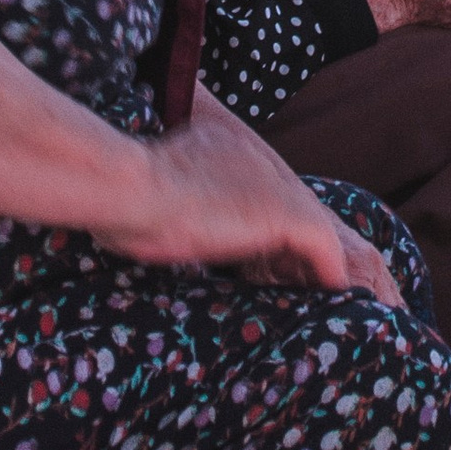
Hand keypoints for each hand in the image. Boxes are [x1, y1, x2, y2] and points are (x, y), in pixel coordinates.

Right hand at [104, 107, 402, 305]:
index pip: (256, 190)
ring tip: (319, 299)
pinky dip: (329, 276)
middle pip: (291, 206)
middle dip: (295, 248)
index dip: (262, 229)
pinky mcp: (285, 213)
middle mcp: (253, 157)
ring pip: (313, 228)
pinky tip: (332, 301)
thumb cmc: (118, 203)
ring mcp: (272, 183)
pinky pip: (325, 251)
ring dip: (315, 265)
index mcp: (219, 148)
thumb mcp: (144, 201)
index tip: (263, 264)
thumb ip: (162, 207)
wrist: (127, 189)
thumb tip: (143, 229)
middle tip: (299, 286)